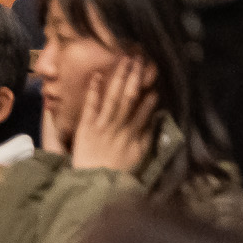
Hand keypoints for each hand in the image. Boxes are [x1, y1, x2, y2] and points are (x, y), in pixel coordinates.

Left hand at [66, 59, 156, 174]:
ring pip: (113, 97)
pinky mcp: (85, 127)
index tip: (154, 77)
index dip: (149, 93)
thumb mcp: (138, 155)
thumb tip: (157, 117)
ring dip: (119, 77)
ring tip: (125, 59)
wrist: (92, 183)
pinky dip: (94, 91)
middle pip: (130, 97)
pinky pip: (91, 106)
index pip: (144, 110)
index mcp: (133, 133)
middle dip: (135, 77)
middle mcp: (120, 126)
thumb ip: (147, 136)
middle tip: (140, 58)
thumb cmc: (116, 170)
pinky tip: (97, 75)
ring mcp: (102, 126)